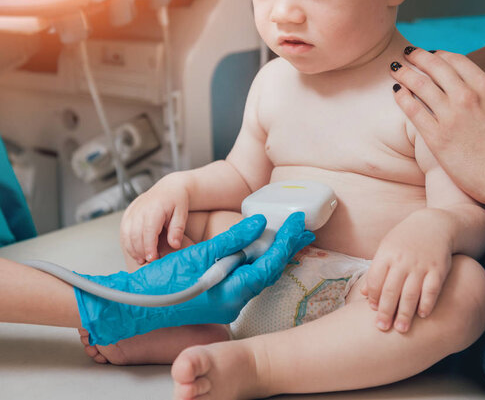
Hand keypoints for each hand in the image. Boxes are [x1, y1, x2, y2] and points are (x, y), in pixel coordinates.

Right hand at [75, 213, 314, 345]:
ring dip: (273, 254)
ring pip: (259, 276)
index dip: (286, 242)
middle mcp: (234, 302)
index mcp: (232, 292)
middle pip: (269, 271)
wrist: (136, 306)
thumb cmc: (161, 284)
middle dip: (286, 248)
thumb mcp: (198, 255)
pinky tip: (259, 250)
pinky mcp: (219, 300)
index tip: (299, 223)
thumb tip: (259, 224)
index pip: (270, 264)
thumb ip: (232, 239)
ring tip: (287, 235)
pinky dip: (255, 262)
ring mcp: (227, 303)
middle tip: (303, 228)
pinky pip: (245, 279)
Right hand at [120, 172, 190, 264]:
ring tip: (140, 259)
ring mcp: (133, 210)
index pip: (148, 231)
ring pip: (126, 233)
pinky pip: (123, 229)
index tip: (152, 259)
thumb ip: (177, 229)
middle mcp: (141, 209)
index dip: (149, 247)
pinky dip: (126, 242)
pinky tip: (134, 250)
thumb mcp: (182, 213)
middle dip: (140, 250)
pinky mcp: (129, 212)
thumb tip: (174, 245)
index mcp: (155, 208)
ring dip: (131, 248)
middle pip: (135, 234)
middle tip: (147, 261)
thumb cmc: (177, 200)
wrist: (170, 187)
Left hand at [361, 210, 452, 332]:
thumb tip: (364, 294)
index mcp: (386, 254)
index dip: (374, 297)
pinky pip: (432, 290)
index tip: (373, 311)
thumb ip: (376, 270)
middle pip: (391, 290)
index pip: (375, 280)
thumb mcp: (387, 249)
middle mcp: (402, 260)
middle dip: (386, 311)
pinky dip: (427, 304)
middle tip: (383, 327)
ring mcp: (421, 265)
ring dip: (405, 313)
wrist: (435, 225)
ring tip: (401, 329)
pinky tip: (423, 315)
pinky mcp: (438, 269)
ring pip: (410, 293)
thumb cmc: (406, 240)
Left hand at [390, 48, 484, 204]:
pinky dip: (402, 96)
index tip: (429, 54)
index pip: (456, 60)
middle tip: (407, 53)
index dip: (439, 55)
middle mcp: (467, 97)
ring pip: (421, 84)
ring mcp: (451, 116)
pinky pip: (413, 110)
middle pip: (436, 67)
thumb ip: (483, 96)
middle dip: (418, 57)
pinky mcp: (437, 137)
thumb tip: (468, 89)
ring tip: (395, 69)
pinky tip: (396, 92)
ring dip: (405, 73)